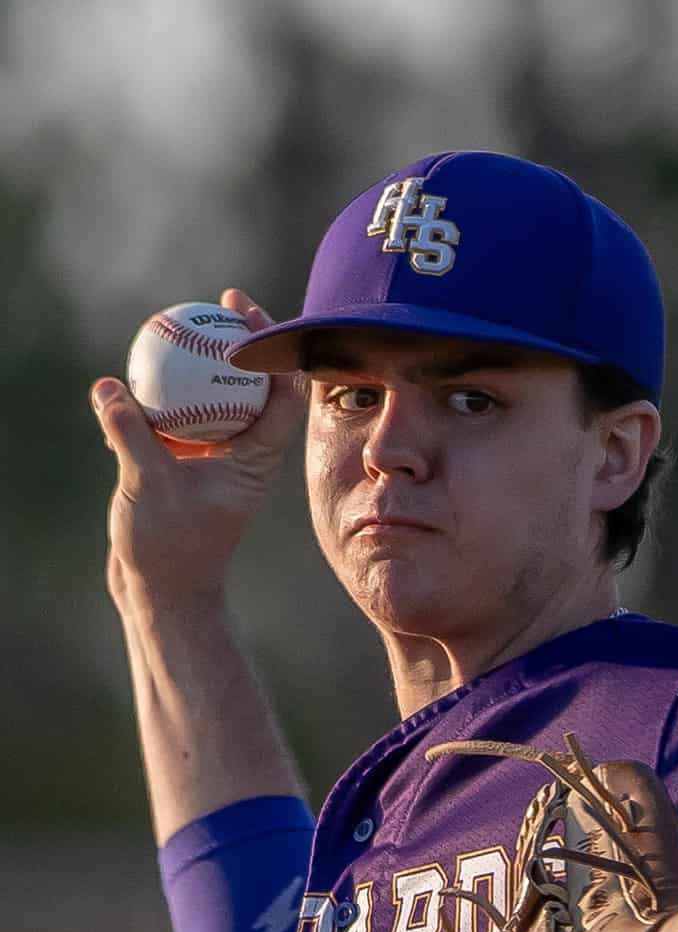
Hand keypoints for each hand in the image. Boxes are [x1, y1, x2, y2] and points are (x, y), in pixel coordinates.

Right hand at [95, 287, 303, 607]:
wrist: (164, 592)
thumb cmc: (168, 547)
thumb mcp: (147, 484)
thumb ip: (131, 433)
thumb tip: (109, 385)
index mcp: (257, 458)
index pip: (281, 390)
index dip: (273, 344)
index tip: (243, 310)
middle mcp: (245, 455)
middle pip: (253, 386)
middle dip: (240, 343)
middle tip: (213, 306)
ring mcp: (217, 460)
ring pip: (215, 401)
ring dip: (200, 368)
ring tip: (174, 330)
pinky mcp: (187, 468)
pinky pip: (180, 420)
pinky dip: (163, 400)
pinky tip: (132, 384)